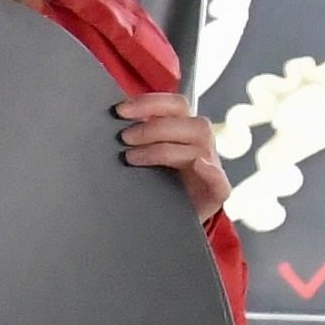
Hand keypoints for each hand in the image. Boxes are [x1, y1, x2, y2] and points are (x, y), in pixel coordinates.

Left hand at [117, 91, 232, 220]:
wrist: (166, 220)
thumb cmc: (150, 183)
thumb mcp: (139, 157)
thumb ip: (130, 140)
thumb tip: (104, 125)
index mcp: (183, 130)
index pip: (175, 105)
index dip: (150, 103)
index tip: (120, 110)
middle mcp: (200, 145)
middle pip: (191, 123)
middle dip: (153, 127)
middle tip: (124, 138)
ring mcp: (210, 167)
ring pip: (200, 146)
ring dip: (164, 148)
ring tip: (132, 158)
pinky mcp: (215, 191)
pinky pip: (220, 180)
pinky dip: (209, 171)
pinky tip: (198, 166)